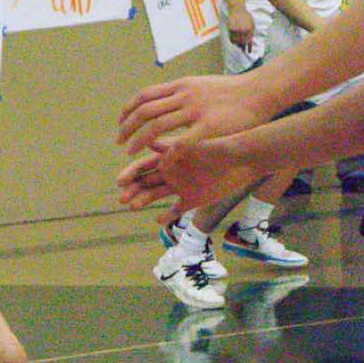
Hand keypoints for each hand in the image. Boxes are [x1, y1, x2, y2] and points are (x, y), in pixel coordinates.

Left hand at [117, 72, 272, 155]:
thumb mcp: (201, 85)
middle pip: (144, 112)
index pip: (144, 96)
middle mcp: (184, 96)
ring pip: (156, 126)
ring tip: (129, 152)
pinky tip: (159, 163)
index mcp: (181, 86)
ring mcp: (196, 110)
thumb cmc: (233, 92)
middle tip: (119, 142)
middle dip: (127, 128)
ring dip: (139, 140)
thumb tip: (164, 100)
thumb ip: (182, 94)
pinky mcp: (209, 126)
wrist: (261, 91)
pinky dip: (167, 153)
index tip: (120, 123)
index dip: (128, 111)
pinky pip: (181, 142)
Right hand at [117, 136, 254, 221]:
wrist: (243, 160)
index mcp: (168, 158)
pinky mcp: (194, 199)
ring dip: (143, 200)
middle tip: (122, 199)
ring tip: (133, 206)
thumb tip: (150, 142)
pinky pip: (177, 210)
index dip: (130, 174)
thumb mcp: (196, 145)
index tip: (120, 182)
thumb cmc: (220, 148)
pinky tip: (158, 220)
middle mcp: (170, 173)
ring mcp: (181, 187)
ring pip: (156, 195)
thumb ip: (175, 147)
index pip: (143, 167)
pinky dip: (167, 216)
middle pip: (145, 182)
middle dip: (132, 190)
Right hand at [224, 7, 255, 51]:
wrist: (237, 9)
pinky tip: (234, 42)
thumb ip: (251, 31)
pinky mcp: (231, 29)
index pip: (250, 41)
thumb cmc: (246, 16)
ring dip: (237, 45)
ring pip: (236, 41)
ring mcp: (237, 30)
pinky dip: (232, 41)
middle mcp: (244, 30)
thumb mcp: (251, 23)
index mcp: (250, 29)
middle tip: (243, 51)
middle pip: (243, 42)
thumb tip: (250, 40)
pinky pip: (231, 37)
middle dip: (243, 47)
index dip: (249, 47)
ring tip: (238, 47)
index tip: (249, 52)